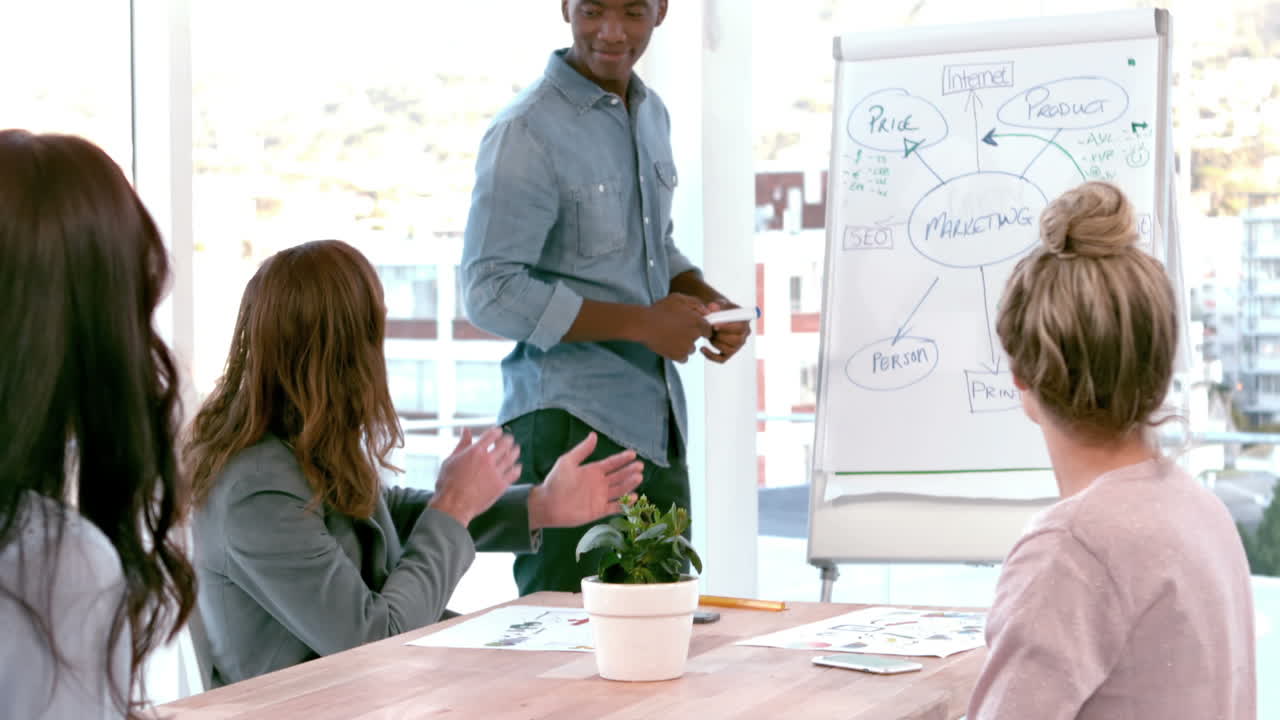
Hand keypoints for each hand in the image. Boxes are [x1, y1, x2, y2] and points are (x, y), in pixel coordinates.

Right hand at [428, 427, 520, 527]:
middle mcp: (487, 460)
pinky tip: (517, 467)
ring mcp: (495, 473)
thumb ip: (462, 444)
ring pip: (511, 458)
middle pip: (504, 444)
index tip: (498, 431)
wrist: (453, 505)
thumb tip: (465, 429)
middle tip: (510, 440)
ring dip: (515, 451)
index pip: (492, 435)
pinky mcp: (500, 486)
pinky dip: (517, 468)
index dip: (497, 431)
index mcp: (475, 451)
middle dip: (508, 440)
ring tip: (516, 449)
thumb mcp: (451, 460)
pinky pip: (514, 474)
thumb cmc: (447, 483)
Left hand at [527, 433, 643, 529]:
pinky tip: (633, 497)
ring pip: (619, 490)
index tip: (633, 453)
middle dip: (629, 471)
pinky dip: (624, 503)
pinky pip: (615, 507)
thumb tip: (593, 435)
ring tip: (639, 477)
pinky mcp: (599, 511)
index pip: (612, 463)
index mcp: (593, 471)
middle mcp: (599, 483)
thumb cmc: (556, 481)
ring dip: (629, 484)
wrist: (547, 504)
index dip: (622, 459)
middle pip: (619, 476)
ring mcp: (600, 497)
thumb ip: (582, 450)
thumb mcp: (567, 461)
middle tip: (640, 466)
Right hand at [640, 293, 711, 362]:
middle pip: (698, 338)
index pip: (708, 329)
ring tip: (670, 336)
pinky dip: (678, 353)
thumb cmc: (660, 310)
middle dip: (691, 335)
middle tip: (676, 329)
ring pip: (691, 349)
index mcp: (697, 322)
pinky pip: (684, 358)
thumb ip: (695, 303)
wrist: (643, 325)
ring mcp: (687, 347)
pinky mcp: (678, 356)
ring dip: (684, 344)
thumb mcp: (678, 298)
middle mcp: (695, 336)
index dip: (700, 327)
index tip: (690, 325)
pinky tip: (669, 345)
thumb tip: (706, 312)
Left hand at [701, 299, 750, 363]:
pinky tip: (702, 348)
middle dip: (719, 336)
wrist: (717, 315)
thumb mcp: (718, 304)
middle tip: (708, 330)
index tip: (714, 326)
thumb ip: (716, 305)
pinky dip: (711, 356)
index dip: (727, 328)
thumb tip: (713, 307)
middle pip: (735, 341)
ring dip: (714, 342)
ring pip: (727, 349)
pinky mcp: (729, 353)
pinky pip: (721, 359)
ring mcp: (737, 346)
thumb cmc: (719, 309)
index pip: (740, 328)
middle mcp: (744, 335)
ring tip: (707, 333)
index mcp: (745, 321)